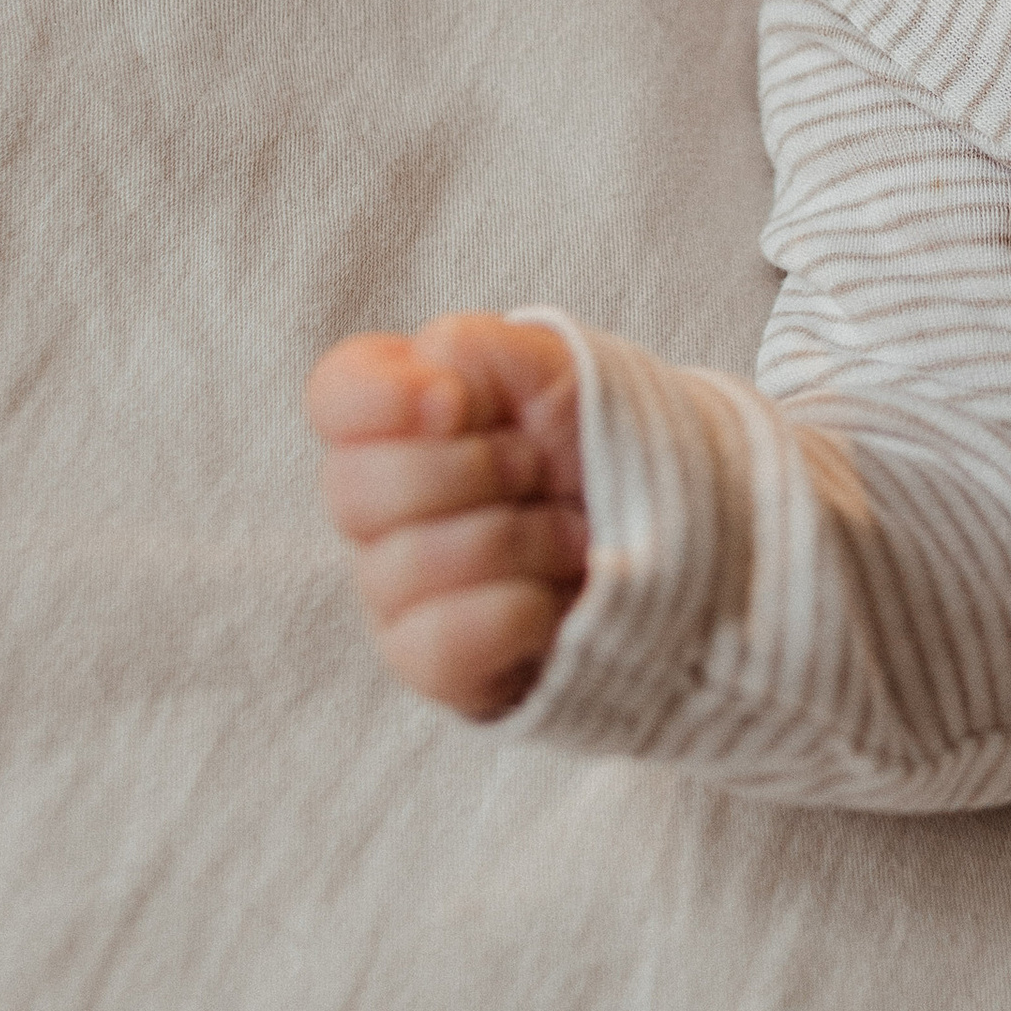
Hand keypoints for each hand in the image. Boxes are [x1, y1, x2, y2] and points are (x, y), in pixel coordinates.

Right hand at [306, 314, 585, 719]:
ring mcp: (395, 587)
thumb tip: (433, 392)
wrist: (674, 529)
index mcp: (403, 413)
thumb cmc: (599, 443)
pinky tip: (553, 597)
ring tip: (568, 534)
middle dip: (475, 471)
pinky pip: (439, 641)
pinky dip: (516, 611)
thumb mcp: (553, 368)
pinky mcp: (431, 660)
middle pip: (355, 488)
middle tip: (538, 470)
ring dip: (519, 540)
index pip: (336, 395)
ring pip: (410, 565)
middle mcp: (380, 502)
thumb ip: (475, 350)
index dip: (384, 400)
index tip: (460, 404)